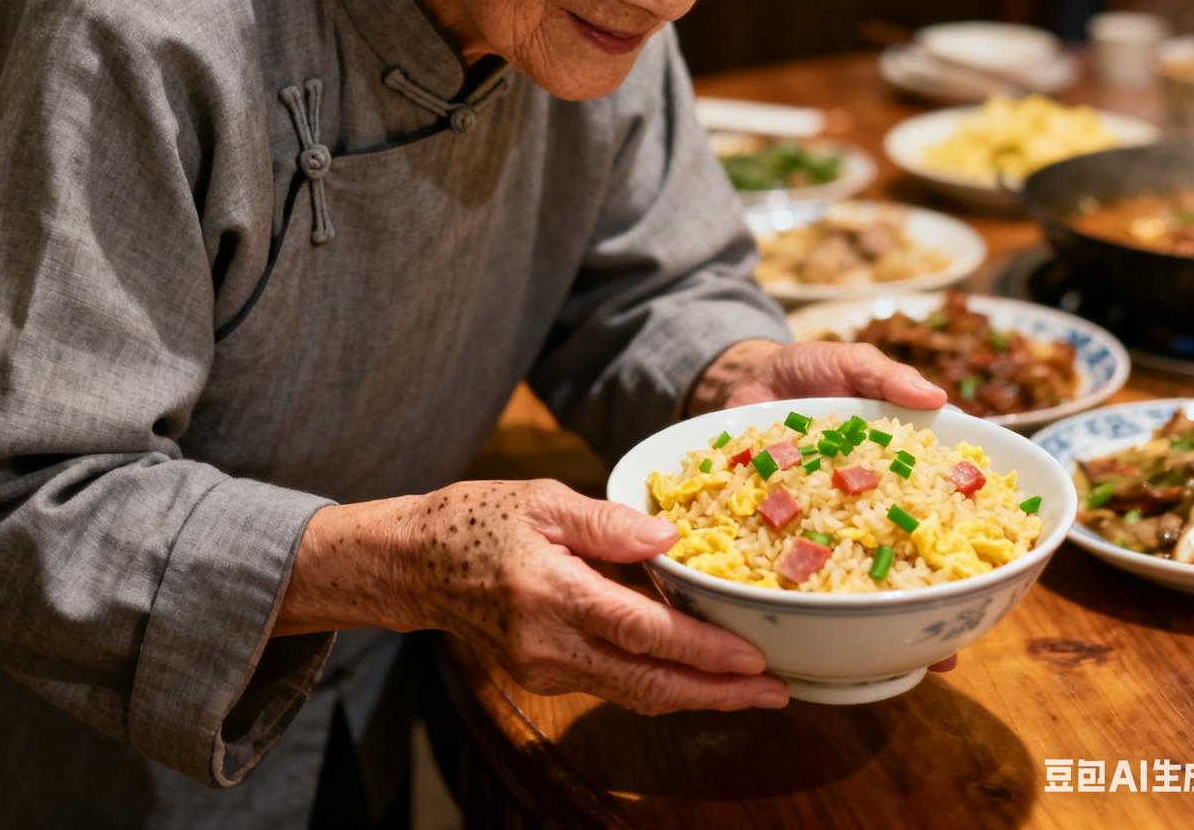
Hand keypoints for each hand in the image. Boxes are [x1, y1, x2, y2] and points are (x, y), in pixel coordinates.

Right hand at [277, 479, 789, 714]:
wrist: (417, 563)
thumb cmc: (479, 519)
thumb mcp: (542, 499)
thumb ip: (606, 521)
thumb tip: (669, 539)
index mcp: (551, 594)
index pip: (642, 633)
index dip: (702, 651)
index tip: (753, 658)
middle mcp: (549, 645)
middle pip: (647, 684)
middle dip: (717, 694)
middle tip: (775, 691)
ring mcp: (544, 668)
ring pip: (633, 693)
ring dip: (694, 694)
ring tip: (749, 686)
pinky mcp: (543, 675)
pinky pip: (612, 684)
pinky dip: (659, 681)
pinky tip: (693, 669)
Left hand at [687, 338, 954, 677]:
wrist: (739, 372)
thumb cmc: (806, 369)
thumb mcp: (848, 364)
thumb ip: (884, 378)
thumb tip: (938, 398)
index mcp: (888, 473)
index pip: (934, 514)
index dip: (960, 548)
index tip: (979, 580)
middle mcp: (858, 506)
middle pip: (899, 562)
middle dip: (924, 605)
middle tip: (947, 649)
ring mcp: (814, 521)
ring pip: (846, 578)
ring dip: (865, 615)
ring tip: (887, 655)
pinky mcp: (769, 525)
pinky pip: (783, 562)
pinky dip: (790, 591)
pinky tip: (796, 622)